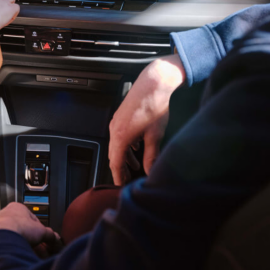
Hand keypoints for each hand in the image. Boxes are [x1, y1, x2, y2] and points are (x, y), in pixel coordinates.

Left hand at [0, 203, 62, 257]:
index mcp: (17, 207)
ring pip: (13, 237)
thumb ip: (49, 234)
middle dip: (32, 241)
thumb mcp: (41, 231)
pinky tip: (18, 256)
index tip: (44, 241)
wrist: (1, 239)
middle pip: (22, 230)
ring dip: (22, 246)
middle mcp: (5, 214)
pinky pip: (4, 244)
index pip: (32, 220)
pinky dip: (12, 250)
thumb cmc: (18, 228)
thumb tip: (55, 238)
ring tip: (30, 255)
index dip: (40, 232)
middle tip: (39, 251)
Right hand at [108, 54, 185, 185]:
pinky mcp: (120, 117)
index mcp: (120, 137)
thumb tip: (150, 171)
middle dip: (121, 169)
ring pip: (117, 145)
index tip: (121, 186)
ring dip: (124, 157)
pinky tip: (136, 147)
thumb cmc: (153, 106)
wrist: (152, 84)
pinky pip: (119, 136)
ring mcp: (116, 122)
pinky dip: (125, 145)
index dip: (118, 177)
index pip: (115, 163)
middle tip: (128, 180)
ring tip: (134, 166)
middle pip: (114, 155)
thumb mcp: (155, 135)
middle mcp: (114, 130)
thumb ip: (151, 156)